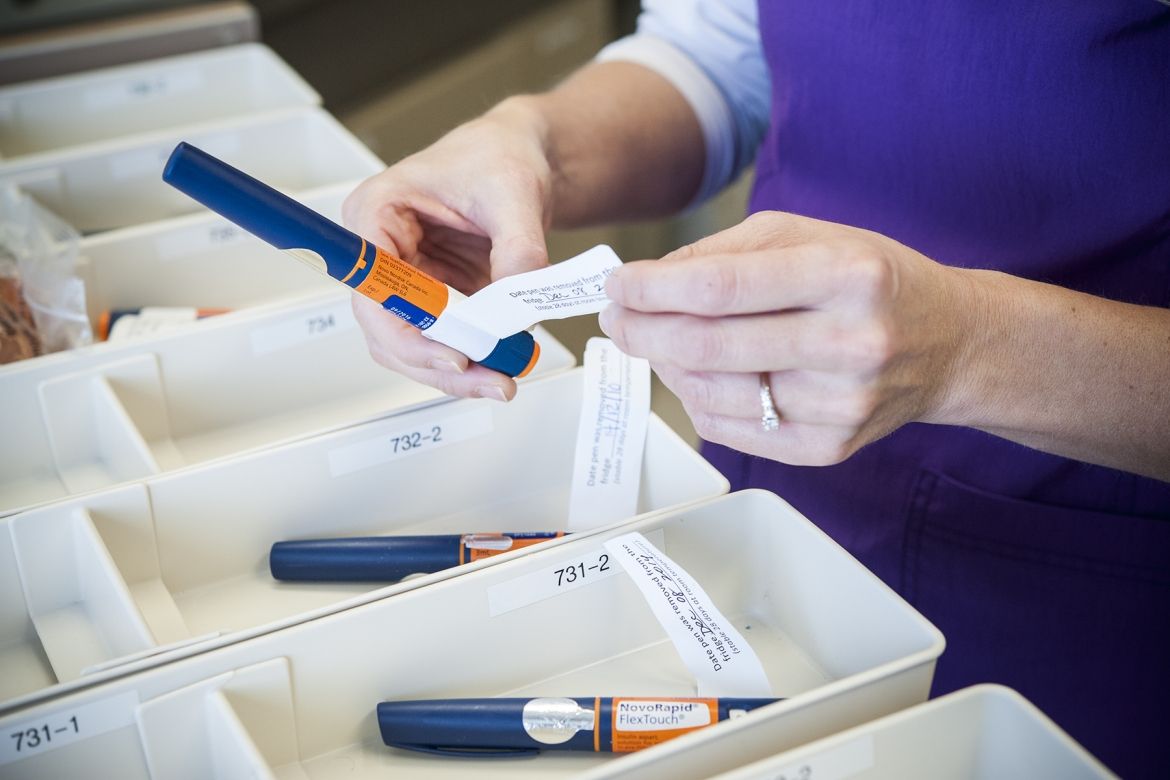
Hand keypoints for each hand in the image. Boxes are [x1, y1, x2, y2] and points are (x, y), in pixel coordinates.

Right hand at [342, 99, 552, 399]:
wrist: (519, 157)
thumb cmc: (498, 155)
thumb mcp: (514, 193)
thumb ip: (519, 249)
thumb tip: (522, 307)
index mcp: (377, 212)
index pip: (373, 287)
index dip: (406, 330)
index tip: (452, 354)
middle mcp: (381, 251)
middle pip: (388, 329)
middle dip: (439, 363)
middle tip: (492, 380)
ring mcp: (406, 280)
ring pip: (412, 345)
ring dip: (456, 371)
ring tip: (502, 382)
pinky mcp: (435, 299)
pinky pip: (442, 341)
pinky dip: (471, 360)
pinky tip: (501, 368)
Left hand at [599, 211, 974, 464]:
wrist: (949, 344)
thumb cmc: (871, 280)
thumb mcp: (810, 234)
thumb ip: (726, 250)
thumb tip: (648, 282)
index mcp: (848, 275)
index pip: (721, 288)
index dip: (653, 289)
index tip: (618, 284)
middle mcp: (851, 343)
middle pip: (709, 346)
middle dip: (643, 329)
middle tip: (617, 317)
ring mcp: (843, 405)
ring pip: (712, 393)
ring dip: (665, 365)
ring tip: (654, 340)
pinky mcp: (831, 447)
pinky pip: (732, 429)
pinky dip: (696, 400)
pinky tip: (692, 374)